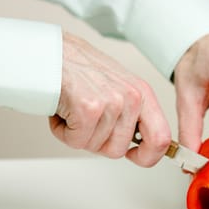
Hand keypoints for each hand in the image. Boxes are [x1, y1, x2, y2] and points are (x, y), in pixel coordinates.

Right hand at [50, 32, 170, 166]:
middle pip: (119, 150)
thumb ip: (132, 115)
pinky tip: (62, 111)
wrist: (47, 51)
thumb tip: (140, 143)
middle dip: (98, 143)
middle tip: (87, 123)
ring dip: (78, 134)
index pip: (161, 138)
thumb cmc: (79, 69)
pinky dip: (63, 132)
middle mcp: (132, 97)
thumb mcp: (118, 87)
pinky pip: (76, 142)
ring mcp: (112, 102)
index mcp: (143, 94)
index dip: (148, 156)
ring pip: (95, 147)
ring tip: (73, 110)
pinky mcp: (89, 108)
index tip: (135, 156)